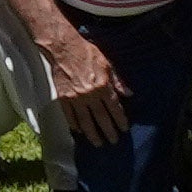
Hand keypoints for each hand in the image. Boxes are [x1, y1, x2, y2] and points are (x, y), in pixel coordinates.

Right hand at [46, 27, 124, 145]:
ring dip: (92, 134)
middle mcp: (90, 95)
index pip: (114, 108)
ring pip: (85, 121)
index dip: (120, 120)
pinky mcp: (63, 98)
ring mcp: (75, 98)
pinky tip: (79, 131)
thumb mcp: (107, 64)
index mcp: (103, 86)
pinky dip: (75, 125)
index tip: (124, 128)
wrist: (64, 48)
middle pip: (101, 118)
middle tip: (113, 141)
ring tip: (97, 143)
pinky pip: (70, 116)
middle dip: (109, 131)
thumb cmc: (86, 53)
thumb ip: (118, 81)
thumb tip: (129, 94)